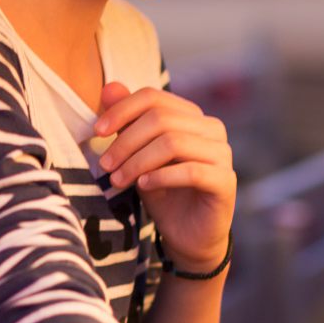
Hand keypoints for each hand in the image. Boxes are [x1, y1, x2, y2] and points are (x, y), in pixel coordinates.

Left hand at [93, 81, 234, 272]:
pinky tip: (143, 186)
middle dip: (126, 142)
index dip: (122, 110)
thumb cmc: (162, 191)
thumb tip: (109, 87)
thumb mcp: (137, 155)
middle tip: (105, 165)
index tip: (97, 132)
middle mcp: (211, 128)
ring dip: (138, 161)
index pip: (154, 98)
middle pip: (161, 119)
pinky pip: (190, 171)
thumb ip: (127, 123)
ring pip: (173, 143)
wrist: (186, 235)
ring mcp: (222, 154)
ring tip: (118, 180)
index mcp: (191, 116)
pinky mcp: (226, 181)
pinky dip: (161, 177)